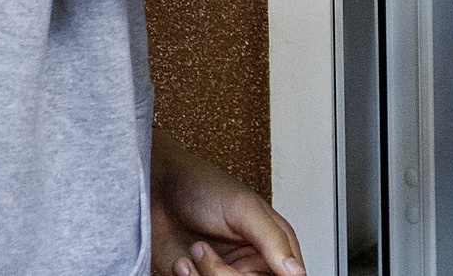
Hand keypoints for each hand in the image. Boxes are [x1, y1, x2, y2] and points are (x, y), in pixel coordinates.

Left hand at [150, 133, 304, 275]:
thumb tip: (295, 271)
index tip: (242, 271)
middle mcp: (251, 265)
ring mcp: (224, 275)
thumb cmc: (202, 186)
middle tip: (203, 252)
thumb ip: (272, 239)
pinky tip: (181, 263)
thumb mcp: (243, 208)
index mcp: (273, 245)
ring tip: (192, 251)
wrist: (156, 191)